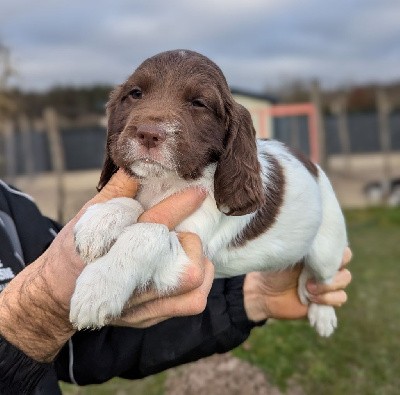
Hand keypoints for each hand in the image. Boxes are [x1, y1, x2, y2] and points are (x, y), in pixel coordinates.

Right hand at [0, 170, 210, 361]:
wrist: (59, 295)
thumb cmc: (74, 251)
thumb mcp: (87, 217)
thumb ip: (115, 193)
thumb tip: (137, 165)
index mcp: (112, 251)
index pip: (156, 225)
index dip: (180, 204)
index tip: (198, 192)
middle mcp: (130, 284)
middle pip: (186, 267)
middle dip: (189, 243)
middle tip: (179, 233)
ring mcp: (142, 305)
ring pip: (195, 287)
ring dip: (198, 263)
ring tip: (183, 250)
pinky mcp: (150, 317)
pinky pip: (192, 303)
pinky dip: (198, 283)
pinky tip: (184, 268)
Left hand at [243, 247, 351, 321]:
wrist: (265, 294)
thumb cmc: (274, 271)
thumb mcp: (289, 257)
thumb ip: (307, 252)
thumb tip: (319, 245)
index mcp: (318, 252)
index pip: (339, 247)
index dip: (336, 253)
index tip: (320, 260)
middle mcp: (325, 266)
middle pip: (345, 264)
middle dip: (330, 274)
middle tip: (309, 281)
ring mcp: (327, 283)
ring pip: (344, 282)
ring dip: (327, 289)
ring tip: (308, 292)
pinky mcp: (327, 300)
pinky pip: (340, 298)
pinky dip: (327, 300)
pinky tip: (312, 301)